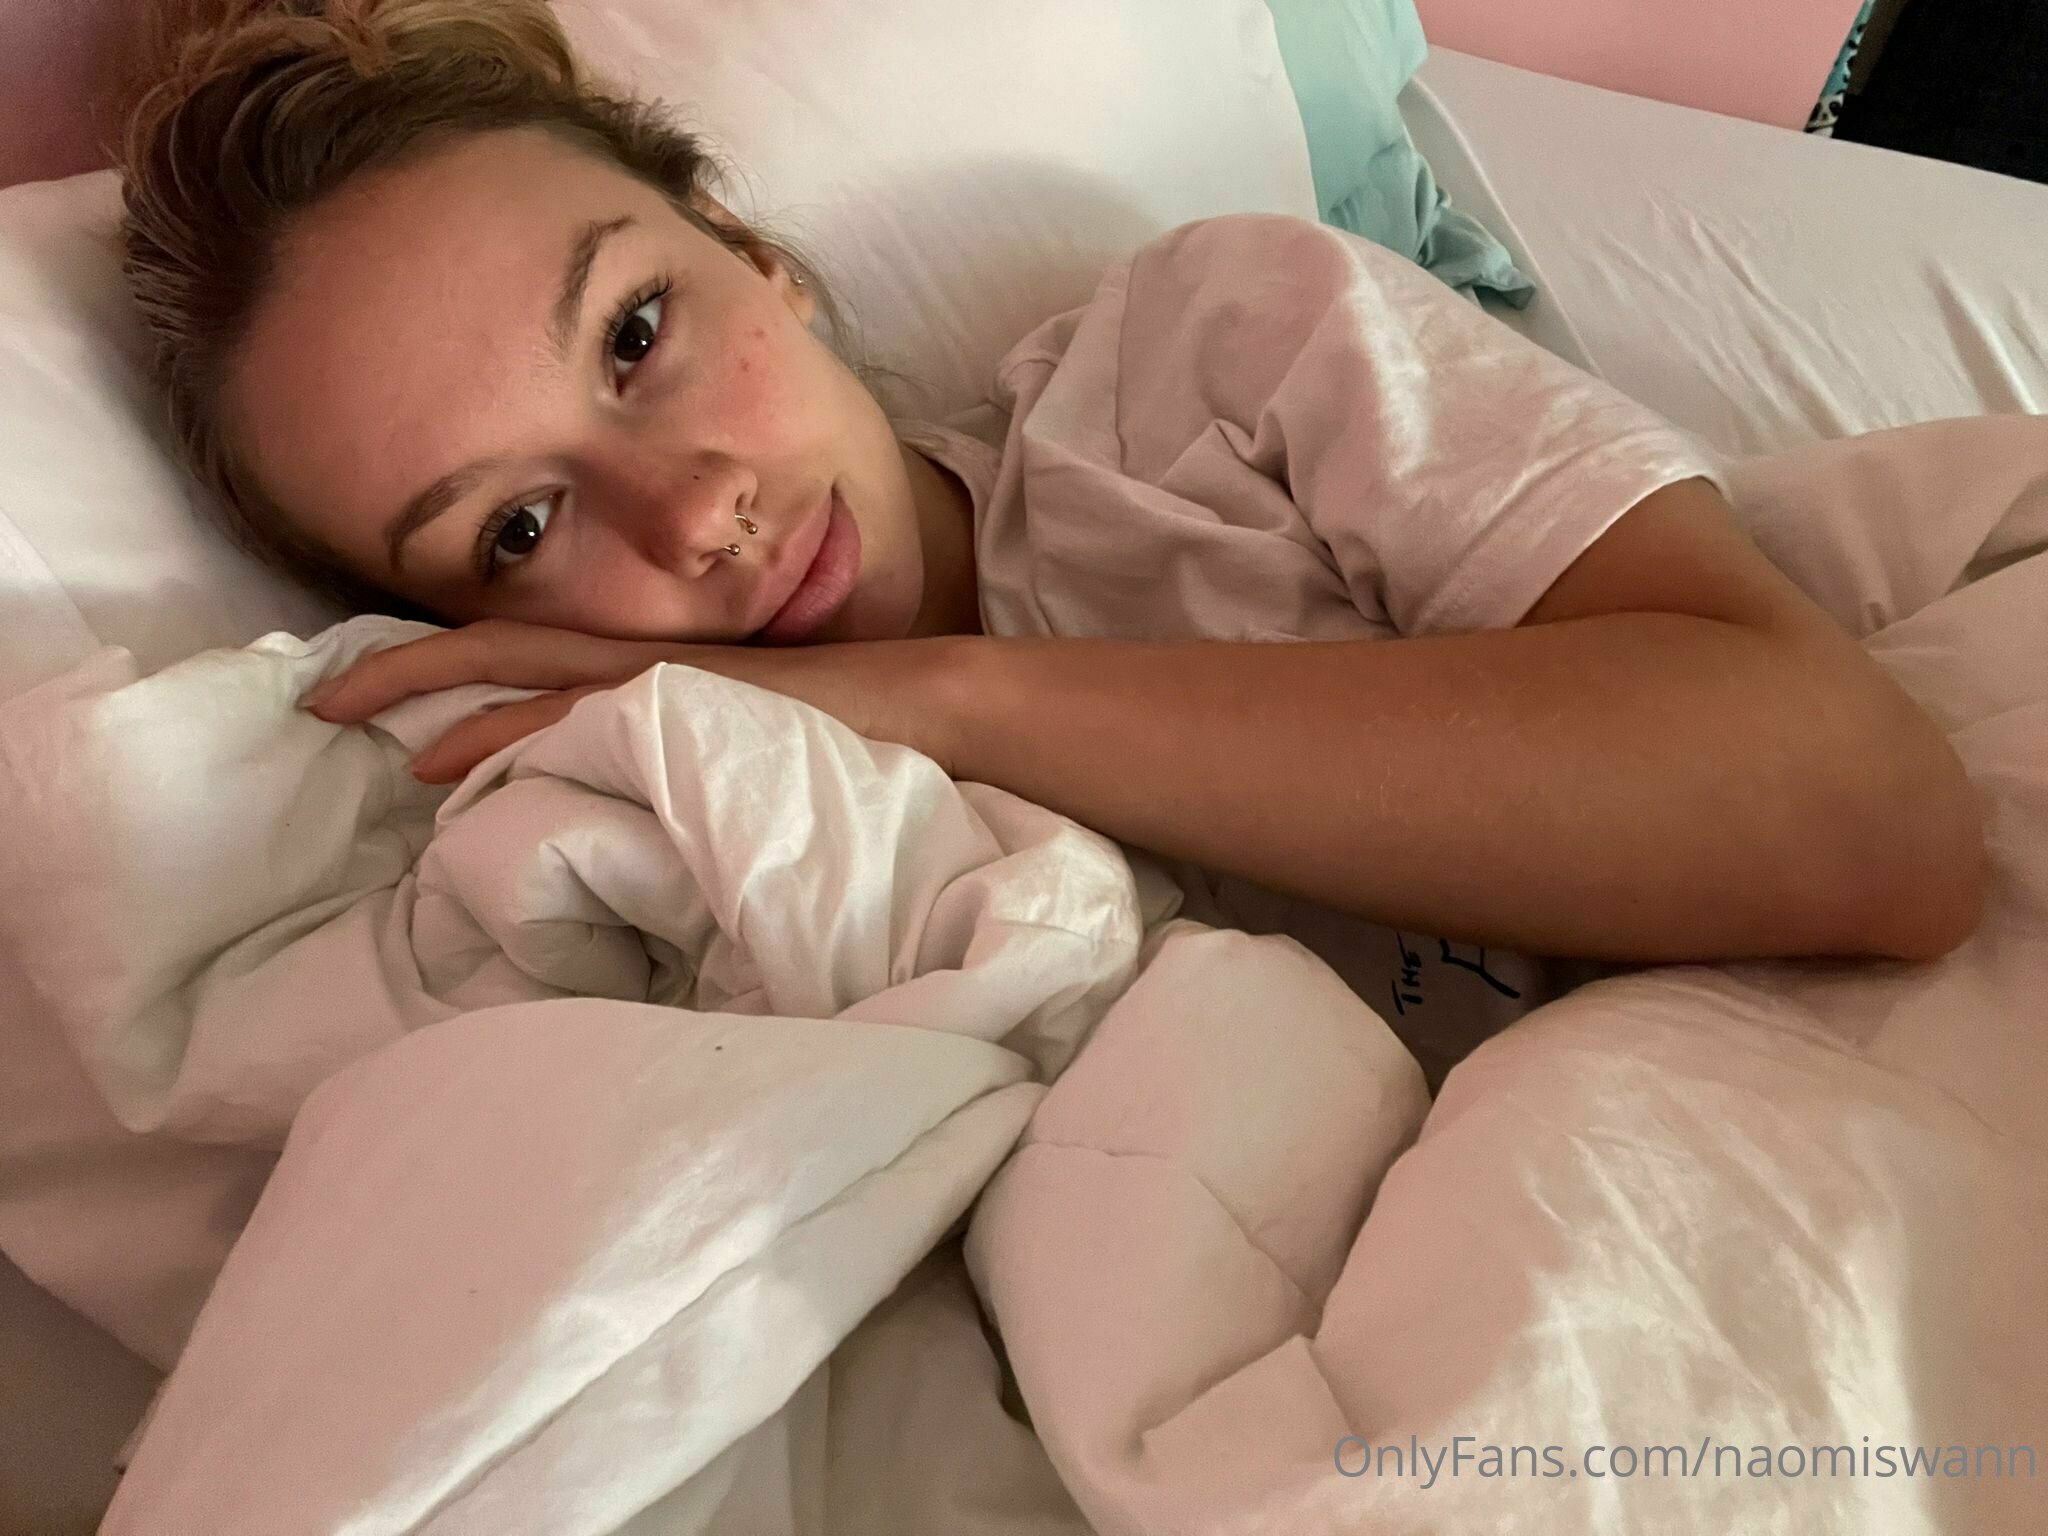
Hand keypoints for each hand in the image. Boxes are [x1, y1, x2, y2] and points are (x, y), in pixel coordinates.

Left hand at [300, 619, 964, 782]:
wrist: (925, 706)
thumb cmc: (843, 734)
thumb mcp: (738, 744)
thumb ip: (675, 760)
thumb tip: (619, 810)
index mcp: (645, 668)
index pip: (524, 652)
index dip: (444, 667)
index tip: (374, 699)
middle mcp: (636, 661)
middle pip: (494, 645)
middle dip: (399, 669)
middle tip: (314, 698)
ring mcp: (653, 681)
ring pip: (515, 668)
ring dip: (429, 694)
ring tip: (352, 719)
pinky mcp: (675, 707)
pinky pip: (570, 715)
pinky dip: (498, 733)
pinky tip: (447, 764)